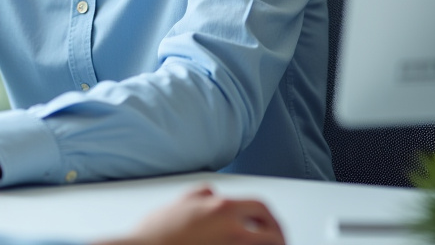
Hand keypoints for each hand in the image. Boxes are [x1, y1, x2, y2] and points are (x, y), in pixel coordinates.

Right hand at [110, 187, 284, 244]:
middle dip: (278, 238)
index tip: (271, 226)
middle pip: (272, 234)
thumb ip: (199, 195)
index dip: (271, 218)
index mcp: (222, 208)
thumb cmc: (156, 233)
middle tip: (278, 243)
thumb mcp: (179, 203)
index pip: (261, 208)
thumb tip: (210, 194)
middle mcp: (232, 228)